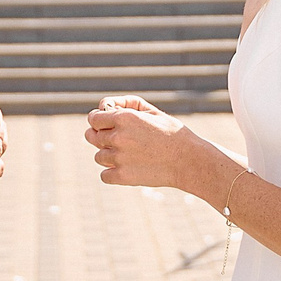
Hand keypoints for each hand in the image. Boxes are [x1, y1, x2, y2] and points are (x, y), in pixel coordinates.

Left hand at [85, 96, 207, 191]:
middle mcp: (118, 137)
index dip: (97, 120)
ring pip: (98, 156)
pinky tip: (126, 168)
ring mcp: (119, 158)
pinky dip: (112, 173)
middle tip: (115, 139)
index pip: (93, 118)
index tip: (104, 124)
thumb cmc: (172, 134)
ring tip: (127, 155)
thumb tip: (105, 106)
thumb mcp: (152, 111)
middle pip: (91, 136)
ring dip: (108, 155)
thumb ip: (127, 104)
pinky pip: (104, 175)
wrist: (189, 161)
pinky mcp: (122, 176)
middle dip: (100, 136)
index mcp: (124, 118)